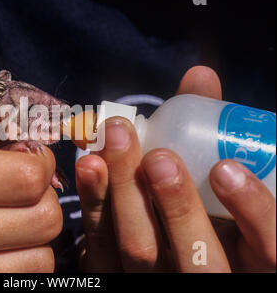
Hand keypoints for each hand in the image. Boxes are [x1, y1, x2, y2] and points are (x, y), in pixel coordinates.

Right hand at [0, 85, 61, 271]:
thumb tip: (7, 99)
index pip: (25, 177)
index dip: (42, 164)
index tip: (31, 159)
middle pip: (42, 219)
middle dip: (44, 198)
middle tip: (26, 190)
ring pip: (38, 258)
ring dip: (35, 236)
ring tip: (13, 221)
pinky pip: (16, 285)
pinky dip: (21, 264)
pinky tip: (0, 248)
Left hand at [76, 66, 275, 271]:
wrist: (158, 240)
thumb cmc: (199, 199)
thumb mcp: (217, 178)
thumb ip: (212, 130)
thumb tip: (199, 76)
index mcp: (247, 257)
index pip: (267, 249)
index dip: (253, 212)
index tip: (227, 168)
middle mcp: (205, 274)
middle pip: (195, 259)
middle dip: (175, 205)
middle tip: (158, 156)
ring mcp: (157, 278)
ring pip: (141, 251)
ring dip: (126, 195)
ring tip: (115, 144)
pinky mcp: (114, 274)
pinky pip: (100, 245)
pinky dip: (94, 202)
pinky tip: (89, 165)